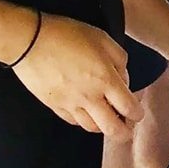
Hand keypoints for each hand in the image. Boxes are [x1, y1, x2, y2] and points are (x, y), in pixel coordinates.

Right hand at [12, 13, 141, 139]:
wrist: (29, 41)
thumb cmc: (67, 34)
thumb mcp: (103, 39)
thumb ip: (120, 60)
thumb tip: (123, 80)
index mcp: (105, 79)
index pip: (128, 107)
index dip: (137, 114)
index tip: (138, 114)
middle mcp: (89, 97)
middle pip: (111, 128)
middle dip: (124, 133)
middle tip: (127, 129)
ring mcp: (69, 104)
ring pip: (91, 128)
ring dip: (103, 127)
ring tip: (107, 120)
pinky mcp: (53, 106)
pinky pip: (73, 122)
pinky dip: (83, 121)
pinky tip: (86, 114)